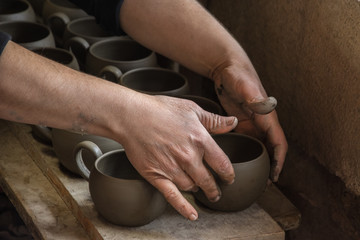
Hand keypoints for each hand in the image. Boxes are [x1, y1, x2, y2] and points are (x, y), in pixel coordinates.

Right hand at [119, 94, 237, 220]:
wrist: (132, 116)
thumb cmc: (160, 110)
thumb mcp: (191, 109)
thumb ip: (214, 120)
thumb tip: (233, 122)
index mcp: (200, 140)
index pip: (222, 164)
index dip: (228, 174)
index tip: (229, 178)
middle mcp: (188, 157)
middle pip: (208, 180)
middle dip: (215, 188)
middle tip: (216, 191)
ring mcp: (172, 168)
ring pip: (192, 187)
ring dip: (197, 189)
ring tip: (198, 188)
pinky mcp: (156, 175)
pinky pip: (173, 196)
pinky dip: (184, 208)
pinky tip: (192, 215)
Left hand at [214, 64, 287, 181]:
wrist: (226, 68)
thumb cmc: (236, 74)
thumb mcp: (244, 85)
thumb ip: (254, 97)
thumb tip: (265, 107)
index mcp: (266, 116)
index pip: (278, 142)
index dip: (279, 160)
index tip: (275, 175)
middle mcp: (261, 122)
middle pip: (270, 149)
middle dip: (270, 166)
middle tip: (264, 184)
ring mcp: (251, 123)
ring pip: (258, 147)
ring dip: (259, 162)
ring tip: (253, 179)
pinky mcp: (240, 123)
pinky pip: (246, 141)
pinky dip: (246, 153)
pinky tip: (238, 163)